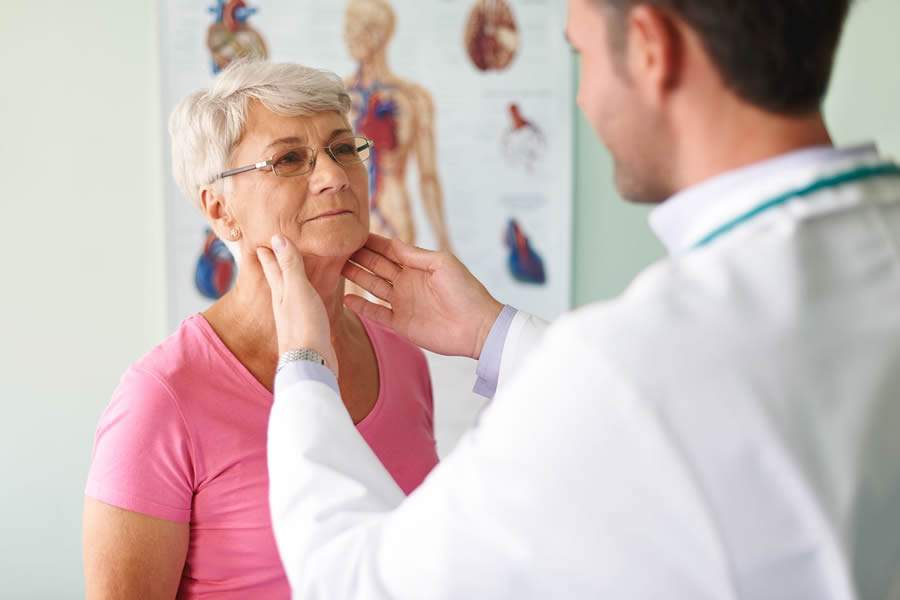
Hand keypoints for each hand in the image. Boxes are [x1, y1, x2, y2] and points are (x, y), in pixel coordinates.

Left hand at [257, 235, 338, 376]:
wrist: (312, 363)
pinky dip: (306, 295)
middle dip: (274, 264)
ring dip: (290, 279)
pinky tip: (310, 298)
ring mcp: (296, 318)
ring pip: (291, 292)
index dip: (267, 253)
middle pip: (278, 279)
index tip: (261, 240)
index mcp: (280, 293)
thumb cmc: (304, 326)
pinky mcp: (309, 329)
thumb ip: (290, 265)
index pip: (271, 267)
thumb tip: (277, 238)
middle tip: (269, 250)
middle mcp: (285, 304)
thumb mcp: (297, 290)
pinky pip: (305, 305)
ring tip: (292, 270)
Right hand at [343, 234, 502, 358]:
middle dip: (357, 256)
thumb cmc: (465, 291)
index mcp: (417, 265)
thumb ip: (415, 255)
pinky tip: (345, 298)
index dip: (371, 242)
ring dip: (355, 277)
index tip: (351, 233)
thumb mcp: (442, 264)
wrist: (477, 327)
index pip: (388, 249)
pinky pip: (376, 313)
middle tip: (335, 247)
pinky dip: (361, 306)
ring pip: (372, 286)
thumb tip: (392, 242)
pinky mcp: (401, 323)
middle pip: (376, 266)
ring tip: (334, 267)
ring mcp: (402, 302)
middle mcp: (406, 282)